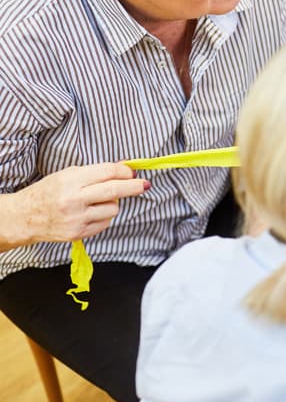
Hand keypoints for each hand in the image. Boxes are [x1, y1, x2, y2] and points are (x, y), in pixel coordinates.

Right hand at [2, 163, 144, 247]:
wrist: (24, 217)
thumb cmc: (49, 192)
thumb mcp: (68, 174)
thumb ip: (96, 172)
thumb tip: (126, 168)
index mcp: (70, 181)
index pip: (107, 173)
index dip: (124, 172)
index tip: (132, 172)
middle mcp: (73, 200)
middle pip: (114, 191)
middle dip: (134, 187)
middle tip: (145, 184)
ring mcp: (76, 219)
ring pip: (113, 209)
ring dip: (112, 204)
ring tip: (97, 201)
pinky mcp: (78, 233)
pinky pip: (105, 223)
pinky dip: (103, 217)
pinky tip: (90, 213)